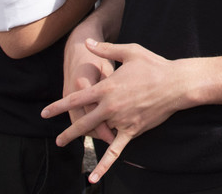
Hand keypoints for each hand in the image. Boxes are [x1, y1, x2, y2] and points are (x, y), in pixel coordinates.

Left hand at [43, 40, 190, 182]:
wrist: (176, 83)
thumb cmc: (153, 65)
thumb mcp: (130, 51)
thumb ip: (106, 49)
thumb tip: (88, 44)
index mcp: (106, 88)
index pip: (75, 99)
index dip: (58, 107)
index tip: (45, 113)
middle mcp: (110, 106)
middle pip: (82, 122)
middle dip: (68, 132)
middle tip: (58, 140)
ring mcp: (120, 120)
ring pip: (98, 133)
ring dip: (88, 139)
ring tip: (78, 147)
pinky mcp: (132, 130)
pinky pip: (115, 150)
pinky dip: (104, 165)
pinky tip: (94, 178)